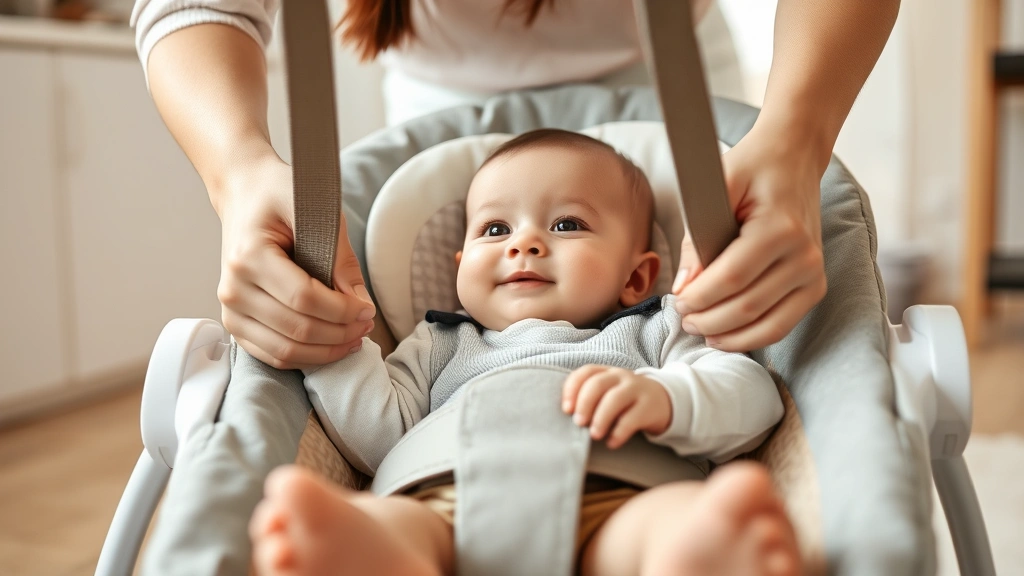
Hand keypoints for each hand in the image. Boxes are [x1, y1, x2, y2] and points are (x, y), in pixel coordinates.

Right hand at [215, 156, 375, 369]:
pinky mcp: (235, 323)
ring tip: (355, 338)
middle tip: (368, 324)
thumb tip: (360, 303)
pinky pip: (272, 355)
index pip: (303, 298)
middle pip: (296, 329)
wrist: (243, 195)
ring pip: (285, 350)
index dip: (342, 311)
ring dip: (326, 352)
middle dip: (341, 333)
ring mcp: (230, 310)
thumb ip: (340, 257)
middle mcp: (233, 288)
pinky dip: (306, 358)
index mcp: (249, 256)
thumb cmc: (278, 196)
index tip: (368, 309)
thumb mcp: (316, 209)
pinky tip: (332, 347)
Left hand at [561, 365, 670, 448]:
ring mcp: (636, 389)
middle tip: (578, 423)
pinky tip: (612, 443)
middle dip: (584, 404)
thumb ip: (590, 398)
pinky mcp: (649, 407)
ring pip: (615, 399)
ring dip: (600, 418)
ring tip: (594, 435)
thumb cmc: (627, 400)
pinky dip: (619, 432)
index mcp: (607, 372)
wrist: (664, 401)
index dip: (572, 389)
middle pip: (597, 384)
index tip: (566, 409)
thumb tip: (569, 417)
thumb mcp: (609, 392)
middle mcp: (620, 376)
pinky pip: (632, 418)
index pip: (586, 372)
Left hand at [673, 120, 826, 351]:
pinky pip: (782, 325)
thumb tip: (684, 286)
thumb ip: (698, 237)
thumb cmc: (752, 168)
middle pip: (747, 307)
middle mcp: (804, 255)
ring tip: (699, 329)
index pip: (732, 279)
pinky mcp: (815, 286)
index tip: (676, 301)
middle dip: (708, 319)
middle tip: (682, 319)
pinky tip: (725, 334)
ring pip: (766, 325)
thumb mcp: (718, 187)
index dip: (699, 298)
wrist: (794, 159)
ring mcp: (814, 274)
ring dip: (728, 335)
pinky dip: (752, 337)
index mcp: (781, 228)